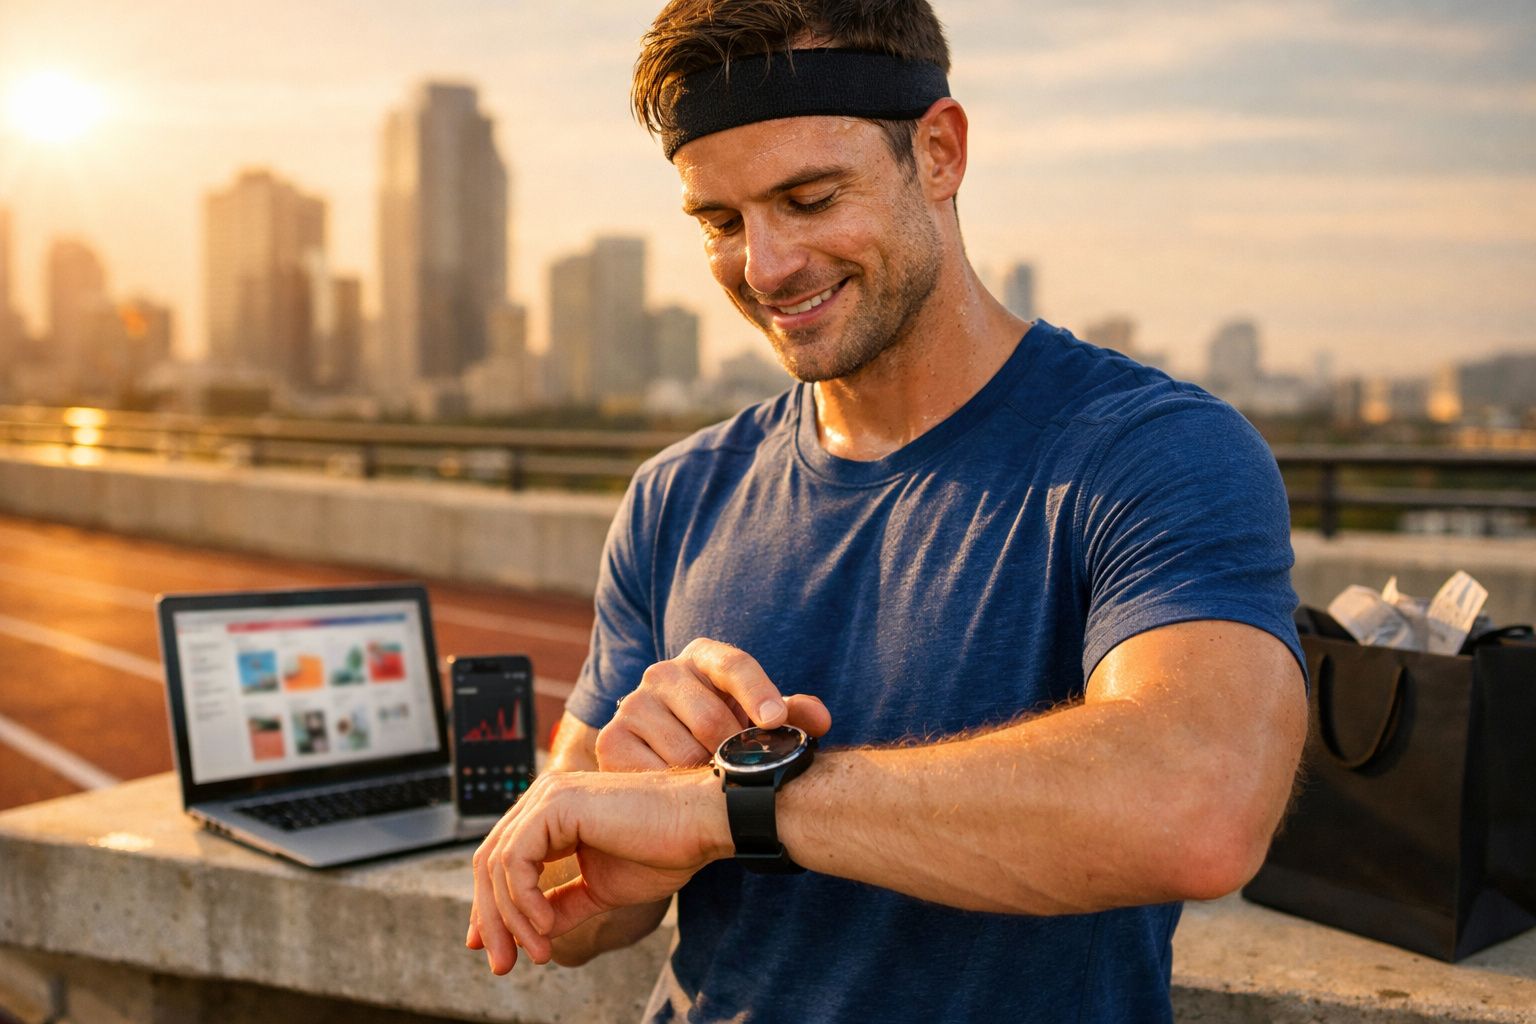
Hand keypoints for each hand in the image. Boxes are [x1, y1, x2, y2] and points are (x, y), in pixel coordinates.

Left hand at [466, 767, 729, 974]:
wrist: (700, 825)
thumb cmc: (662, 850)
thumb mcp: (600, 890)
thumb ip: (563, 905)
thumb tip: (531, 934)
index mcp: (553, 814)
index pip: (502, 861)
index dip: (491, 908)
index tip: (497, 950)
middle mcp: (544, 799)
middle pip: (489, 862)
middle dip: (490, 919)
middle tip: (502, 963)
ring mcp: (548, 797)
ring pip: (497, 863)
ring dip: (510, 918)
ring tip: (537, 950)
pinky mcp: (557, 804)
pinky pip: (516, 859)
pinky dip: (524, 898)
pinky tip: (547, 924)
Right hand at [596, 637, 831, 771]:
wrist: (668, 777)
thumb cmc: (724, 740)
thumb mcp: (758, 725)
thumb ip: (793, 717)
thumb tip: (819, 719)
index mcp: (703, 657)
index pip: (733, 664)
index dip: (758, 692)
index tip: (776, 722)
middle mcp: (661, 673)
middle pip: (711, 717)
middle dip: (733, 754)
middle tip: (744, 774)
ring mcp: (632, 706)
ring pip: (685, 753)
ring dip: (705, 777)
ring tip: (712, 783)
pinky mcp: (611, 741)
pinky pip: (655, 775)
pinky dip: (676, 790)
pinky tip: (683, 793)